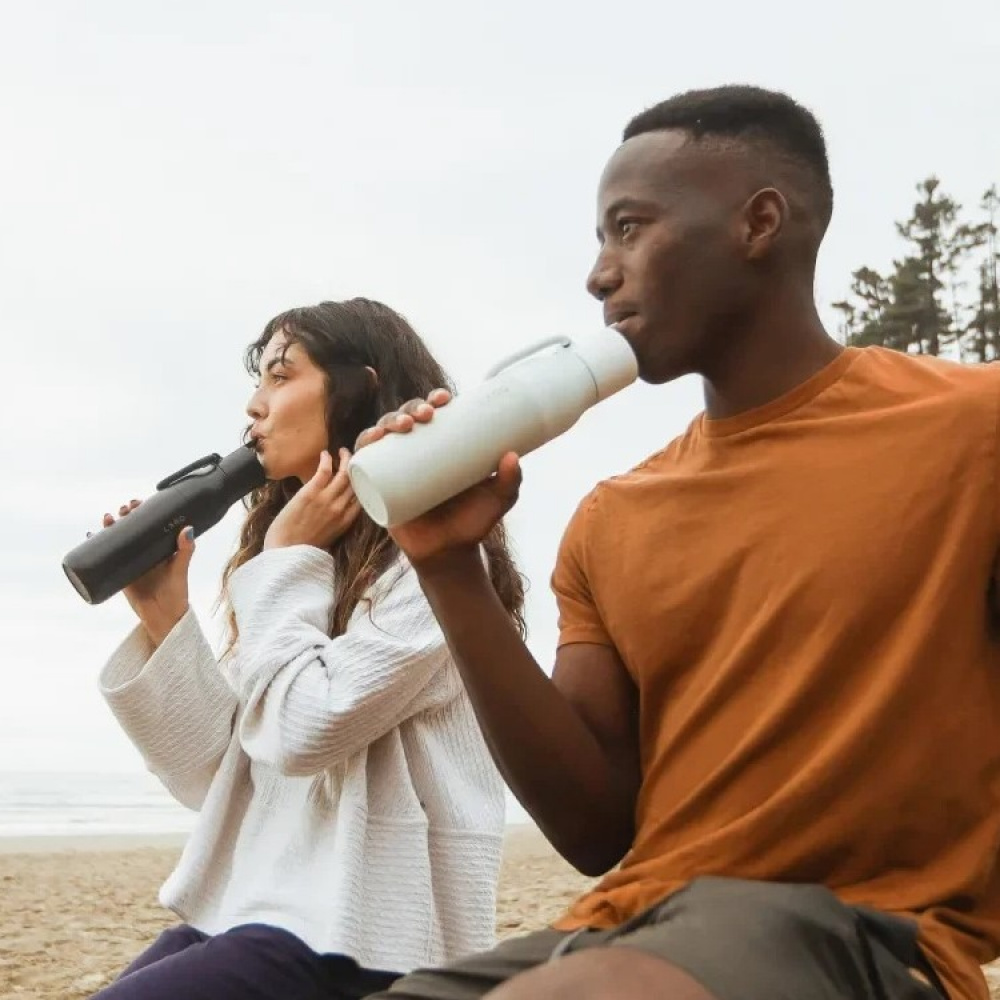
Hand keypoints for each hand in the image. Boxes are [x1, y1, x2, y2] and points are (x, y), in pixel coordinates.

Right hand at [93, 500, 192, 645]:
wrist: (162, 617)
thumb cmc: (176, 593)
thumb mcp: (180, 569)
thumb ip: (185, 551)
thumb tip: (187, 528)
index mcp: (160, 547)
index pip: (151, 523)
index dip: (143, 511)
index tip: (139, 502)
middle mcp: (145, 551)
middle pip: (132, 528)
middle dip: (126, 515)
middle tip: (125, 509)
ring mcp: (131, 561)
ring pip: (118, 539)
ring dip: (111, 526)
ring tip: (108, 518)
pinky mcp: (119, 573)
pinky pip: (106, 556)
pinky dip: (97, 544)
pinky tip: (91, 534)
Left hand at [263, 448, 360, 550]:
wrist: (285, 552)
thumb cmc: (302, 549)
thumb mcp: (329, 538)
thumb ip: (337, 523)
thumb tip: (336, 512)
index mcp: (346, 521)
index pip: (362, 497)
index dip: (363, 484)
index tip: (360, 476)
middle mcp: (340, 509)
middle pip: (356, 483)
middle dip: (357, 468)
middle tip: (354, 459)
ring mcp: (326, 500)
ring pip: (344, 474)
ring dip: (345, 459)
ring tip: (343, 452)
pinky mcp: (310, 493)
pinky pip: (324, 471)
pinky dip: (327, 460)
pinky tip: (325, 454)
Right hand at [354, 391, 522, 572]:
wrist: (448, 554)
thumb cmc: (473, 522)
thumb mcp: (497, 499)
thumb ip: (509, 482)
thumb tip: (512, 456)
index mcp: (443, 448)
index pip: (435, 415)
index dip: (434, 400)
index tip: (444, 399)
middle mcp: (416, 453)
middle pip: (408, 418)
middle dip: (411, 407)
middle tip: (425, 415)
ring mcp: (395, 468)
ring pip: (385, 433)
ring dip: (388, 420)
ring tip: (402, 426)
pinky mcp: (378, 486)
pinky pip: (365, 461)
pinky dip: (362, 445)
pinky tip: (371, 439)